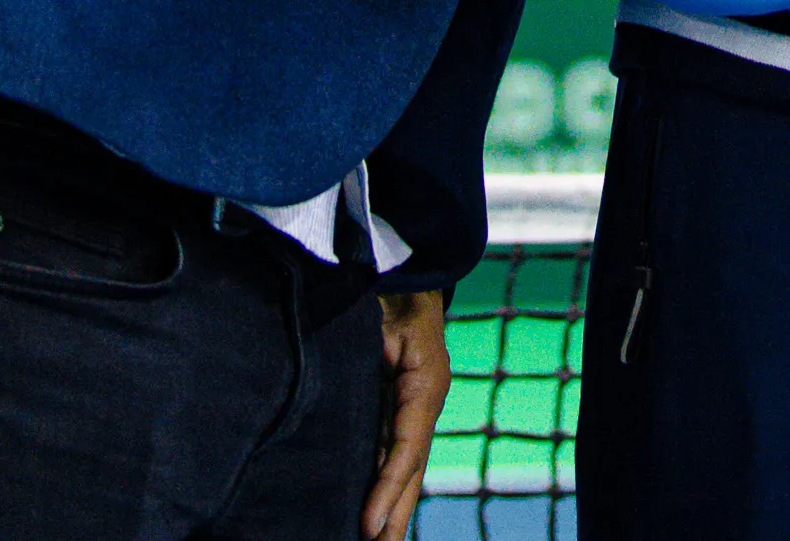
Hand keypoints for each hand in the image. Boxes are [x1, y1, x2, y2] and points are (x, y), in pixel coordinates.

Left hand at [365, 288, 449, 539]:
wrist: (409, 274)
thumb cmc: (396, 294)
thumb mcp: (387, 320)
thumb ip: (374, 350)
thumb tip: (365, 376)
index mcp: (425, 385)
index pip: (406, 448)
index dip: (387, 489)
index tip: (368, 528)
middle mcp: (423, 403)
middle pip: (411, 471)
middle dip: (396, 517)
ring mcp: (414, 408)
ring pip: (404, 469)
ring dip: (393, 510)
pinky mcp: (400, 408)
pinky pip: (394, 455)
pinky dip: (387, 486)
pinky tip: (374, 512)